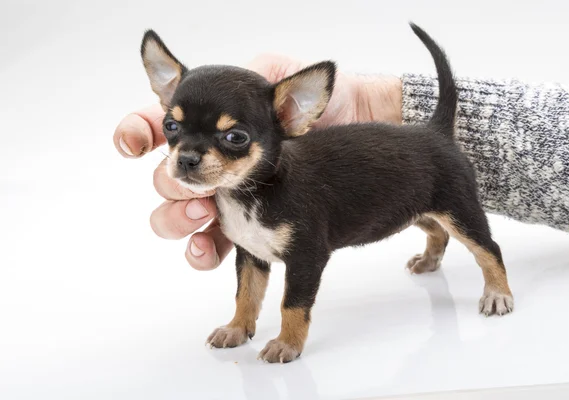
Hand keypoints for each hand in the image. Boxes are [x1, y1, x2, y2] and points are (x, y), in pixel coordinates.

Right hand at [113, 54, 402, 269]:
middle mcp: (207, 162)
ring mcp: (222, 198)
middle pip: (164, 180)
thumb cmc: (319, 101)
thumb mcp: (273, 79)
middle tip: (201, 186)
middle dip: (171, 184)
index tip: (133, 145)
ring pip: (175, 219)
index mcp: (206, 124)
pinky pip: (208, 248)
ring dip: (178, 220)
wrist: (357, 130)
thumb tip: (188, 69)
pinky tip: (209, 249)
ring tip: (205, 214)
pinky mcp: (243, 227)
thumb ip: (229, 84)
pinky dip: (200, 252)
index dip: (135, 135)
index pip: (153, 128)